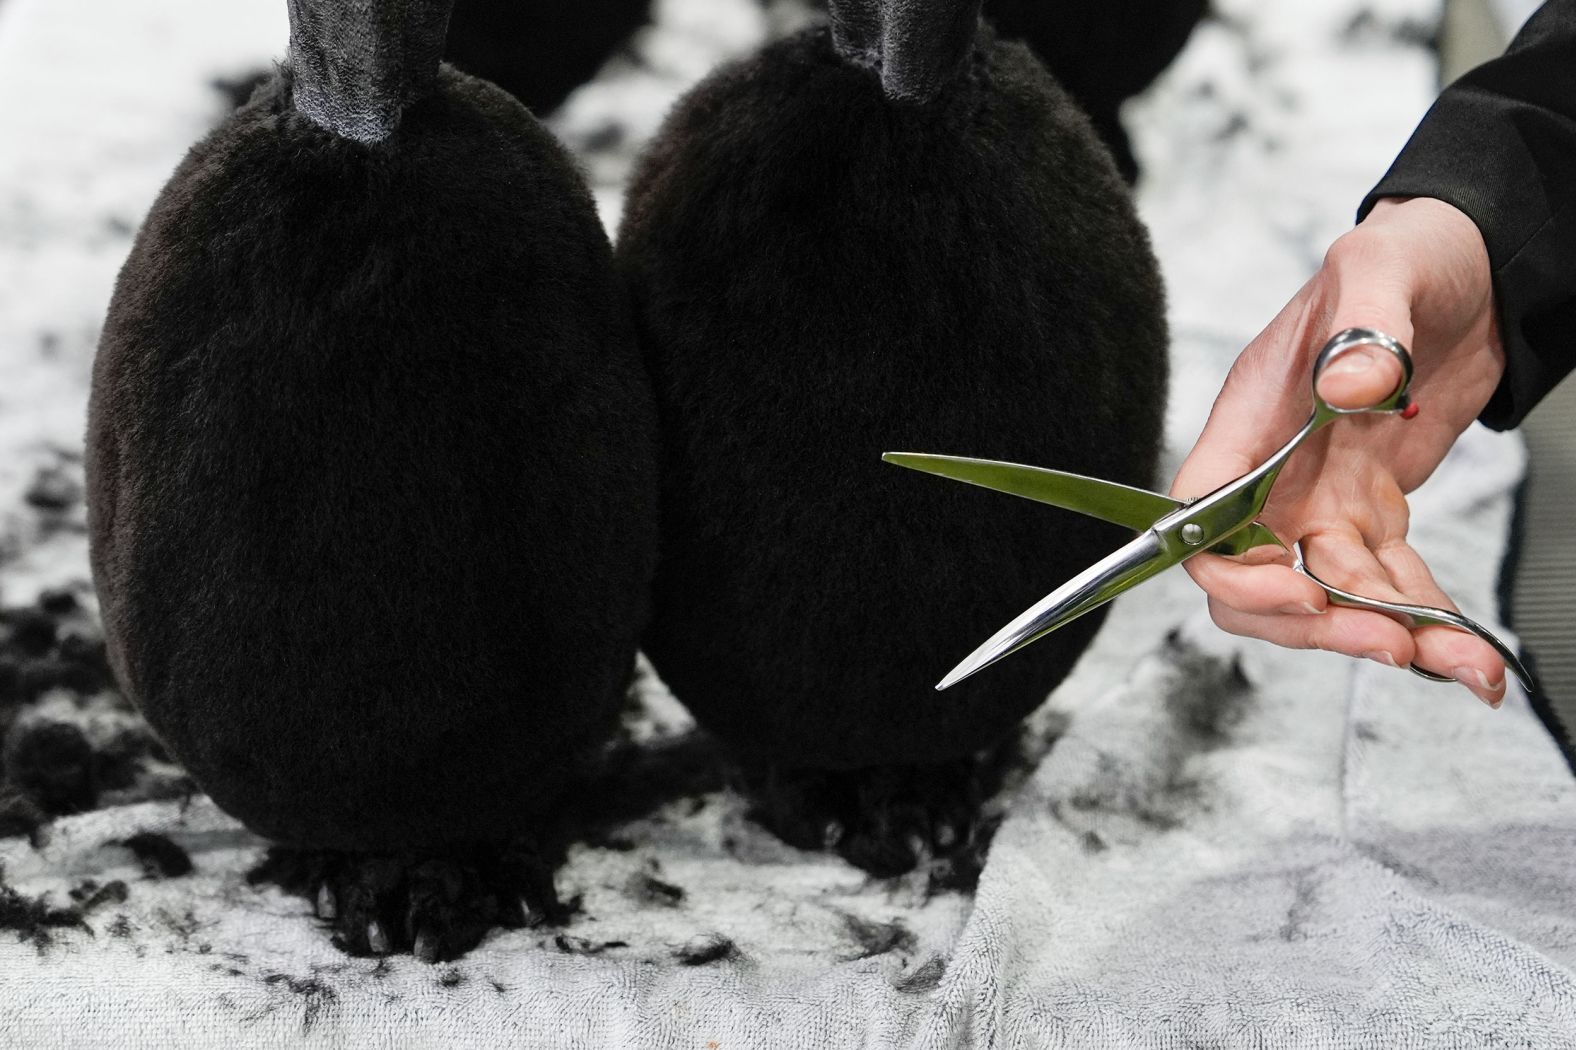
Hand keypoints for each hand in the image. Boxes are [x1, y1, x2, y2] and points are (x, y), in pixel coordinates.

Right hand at [1170, 197, 1509, 705]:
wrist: (1467, 271)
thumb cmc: (1402, 258)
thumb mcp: (1379, 271)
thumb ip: (1363, 328)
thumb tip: (1349, 386)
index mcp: (1250, 423)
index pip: (1203, 519)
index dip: (1234, 571)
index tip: (1299, 588)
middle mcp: (1274, 476)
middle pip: (1257, 582)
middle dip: (1317, 624)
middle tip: (1390, 643)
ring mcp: (1322, 501)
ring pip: (1329, 596)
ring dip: (1387, 636)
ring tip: (1457, 663)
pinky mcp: (1375, 514)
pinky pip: (1390, 584)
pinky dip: (1426, 623)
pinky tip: (1466, 651)